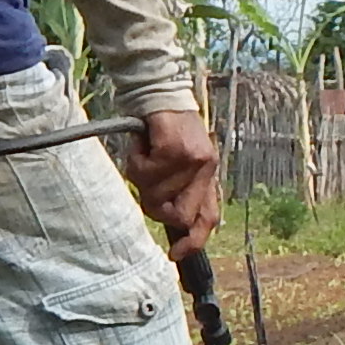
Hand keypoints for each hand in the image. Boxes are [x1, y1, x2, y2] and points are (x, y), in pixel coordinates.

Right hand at [122, 104, 223, 251]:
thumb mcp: (177, 162)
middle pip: (179, 215)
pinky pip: (146, 173)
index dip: (194, 241)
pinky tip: (141, 145)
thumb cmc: (161, 128)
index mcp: (207, 174)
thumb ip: (178, 189)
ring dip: (141, 179)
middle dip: (155, 207)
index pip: (209, 217)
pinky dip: (135, 161)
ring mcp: (192, 159)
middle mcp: (205, 168)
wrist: (158, 89)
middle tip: (146, 185)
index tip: (175, 255)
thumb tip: (168, 221)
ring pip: (156, 194)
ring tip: (143, 156)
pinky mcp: (175, 148)